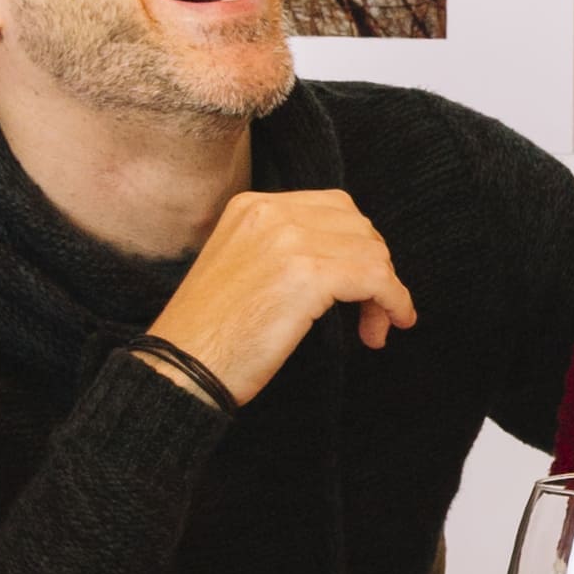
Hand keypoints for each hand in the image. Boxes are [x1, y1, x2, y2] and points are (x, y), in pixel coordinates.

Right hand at [149, 189, 417, 397]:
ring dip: (386, 290)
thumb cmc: (209, 335)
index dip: (358, 247)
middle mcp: (270, 212)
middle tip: (373, 313)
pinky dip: (393, 301)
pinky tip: (387, 326)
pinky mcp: (307, 274)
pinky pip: (376, 278)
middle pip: (357, 225)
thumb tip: (346, 261)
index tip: (363, 287)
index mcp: (251, 206)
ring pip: (371, 251)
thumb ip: (282, 250)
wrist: (180, 368)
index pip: (333, 208)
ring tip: (375, 328)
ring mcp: (287, 239)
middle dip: (375, 267)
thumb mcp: (241, 268)